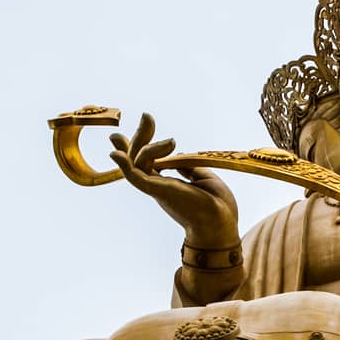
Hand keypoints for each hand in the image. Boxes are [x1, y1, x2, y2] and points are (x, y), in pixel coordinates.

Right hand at [110, 113, 238, 247]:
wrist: (223, 224)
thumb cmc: (217, 206)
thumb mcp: (203, 176)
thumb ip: (186, 165)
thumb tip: (177, 153)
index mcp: (167, 182)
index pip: (145, 160)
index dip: (136, 142)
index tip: (137, 123)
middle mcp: (158, 185)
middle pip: (138, 156)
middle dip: (140, 134)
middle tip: (147, 115)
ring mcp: (157, 188)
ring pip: (137, 162)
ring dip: (148, 144)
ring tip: (172, 141)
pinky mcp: (159, 192)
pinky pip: (136, 177)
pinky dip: (125, 166)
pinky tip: (116, 154)